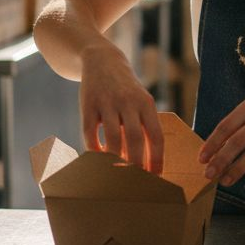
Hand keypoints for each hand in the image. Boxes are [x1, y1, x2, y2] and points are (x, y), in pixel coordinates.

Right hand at [79, 43, 162, 172]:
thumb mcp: (142, 100)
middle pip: (135, 139)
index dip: (157, 159)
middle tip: (136, 184)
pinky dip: (93, 149)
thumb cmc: (126, 89)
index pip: (156, 136)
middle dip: (137, 165)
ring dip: (115, 160)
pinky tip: (96, 160)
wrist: (102, 60)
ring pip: (113, 138)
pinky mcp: (88, 105)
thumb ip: (145, 125)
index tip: (156, 178)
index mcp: (146, 103)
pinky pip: (90, 133)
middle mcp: (128, 102)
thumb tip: (149, 161)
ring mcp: (107, 103)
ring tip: (116, 176)